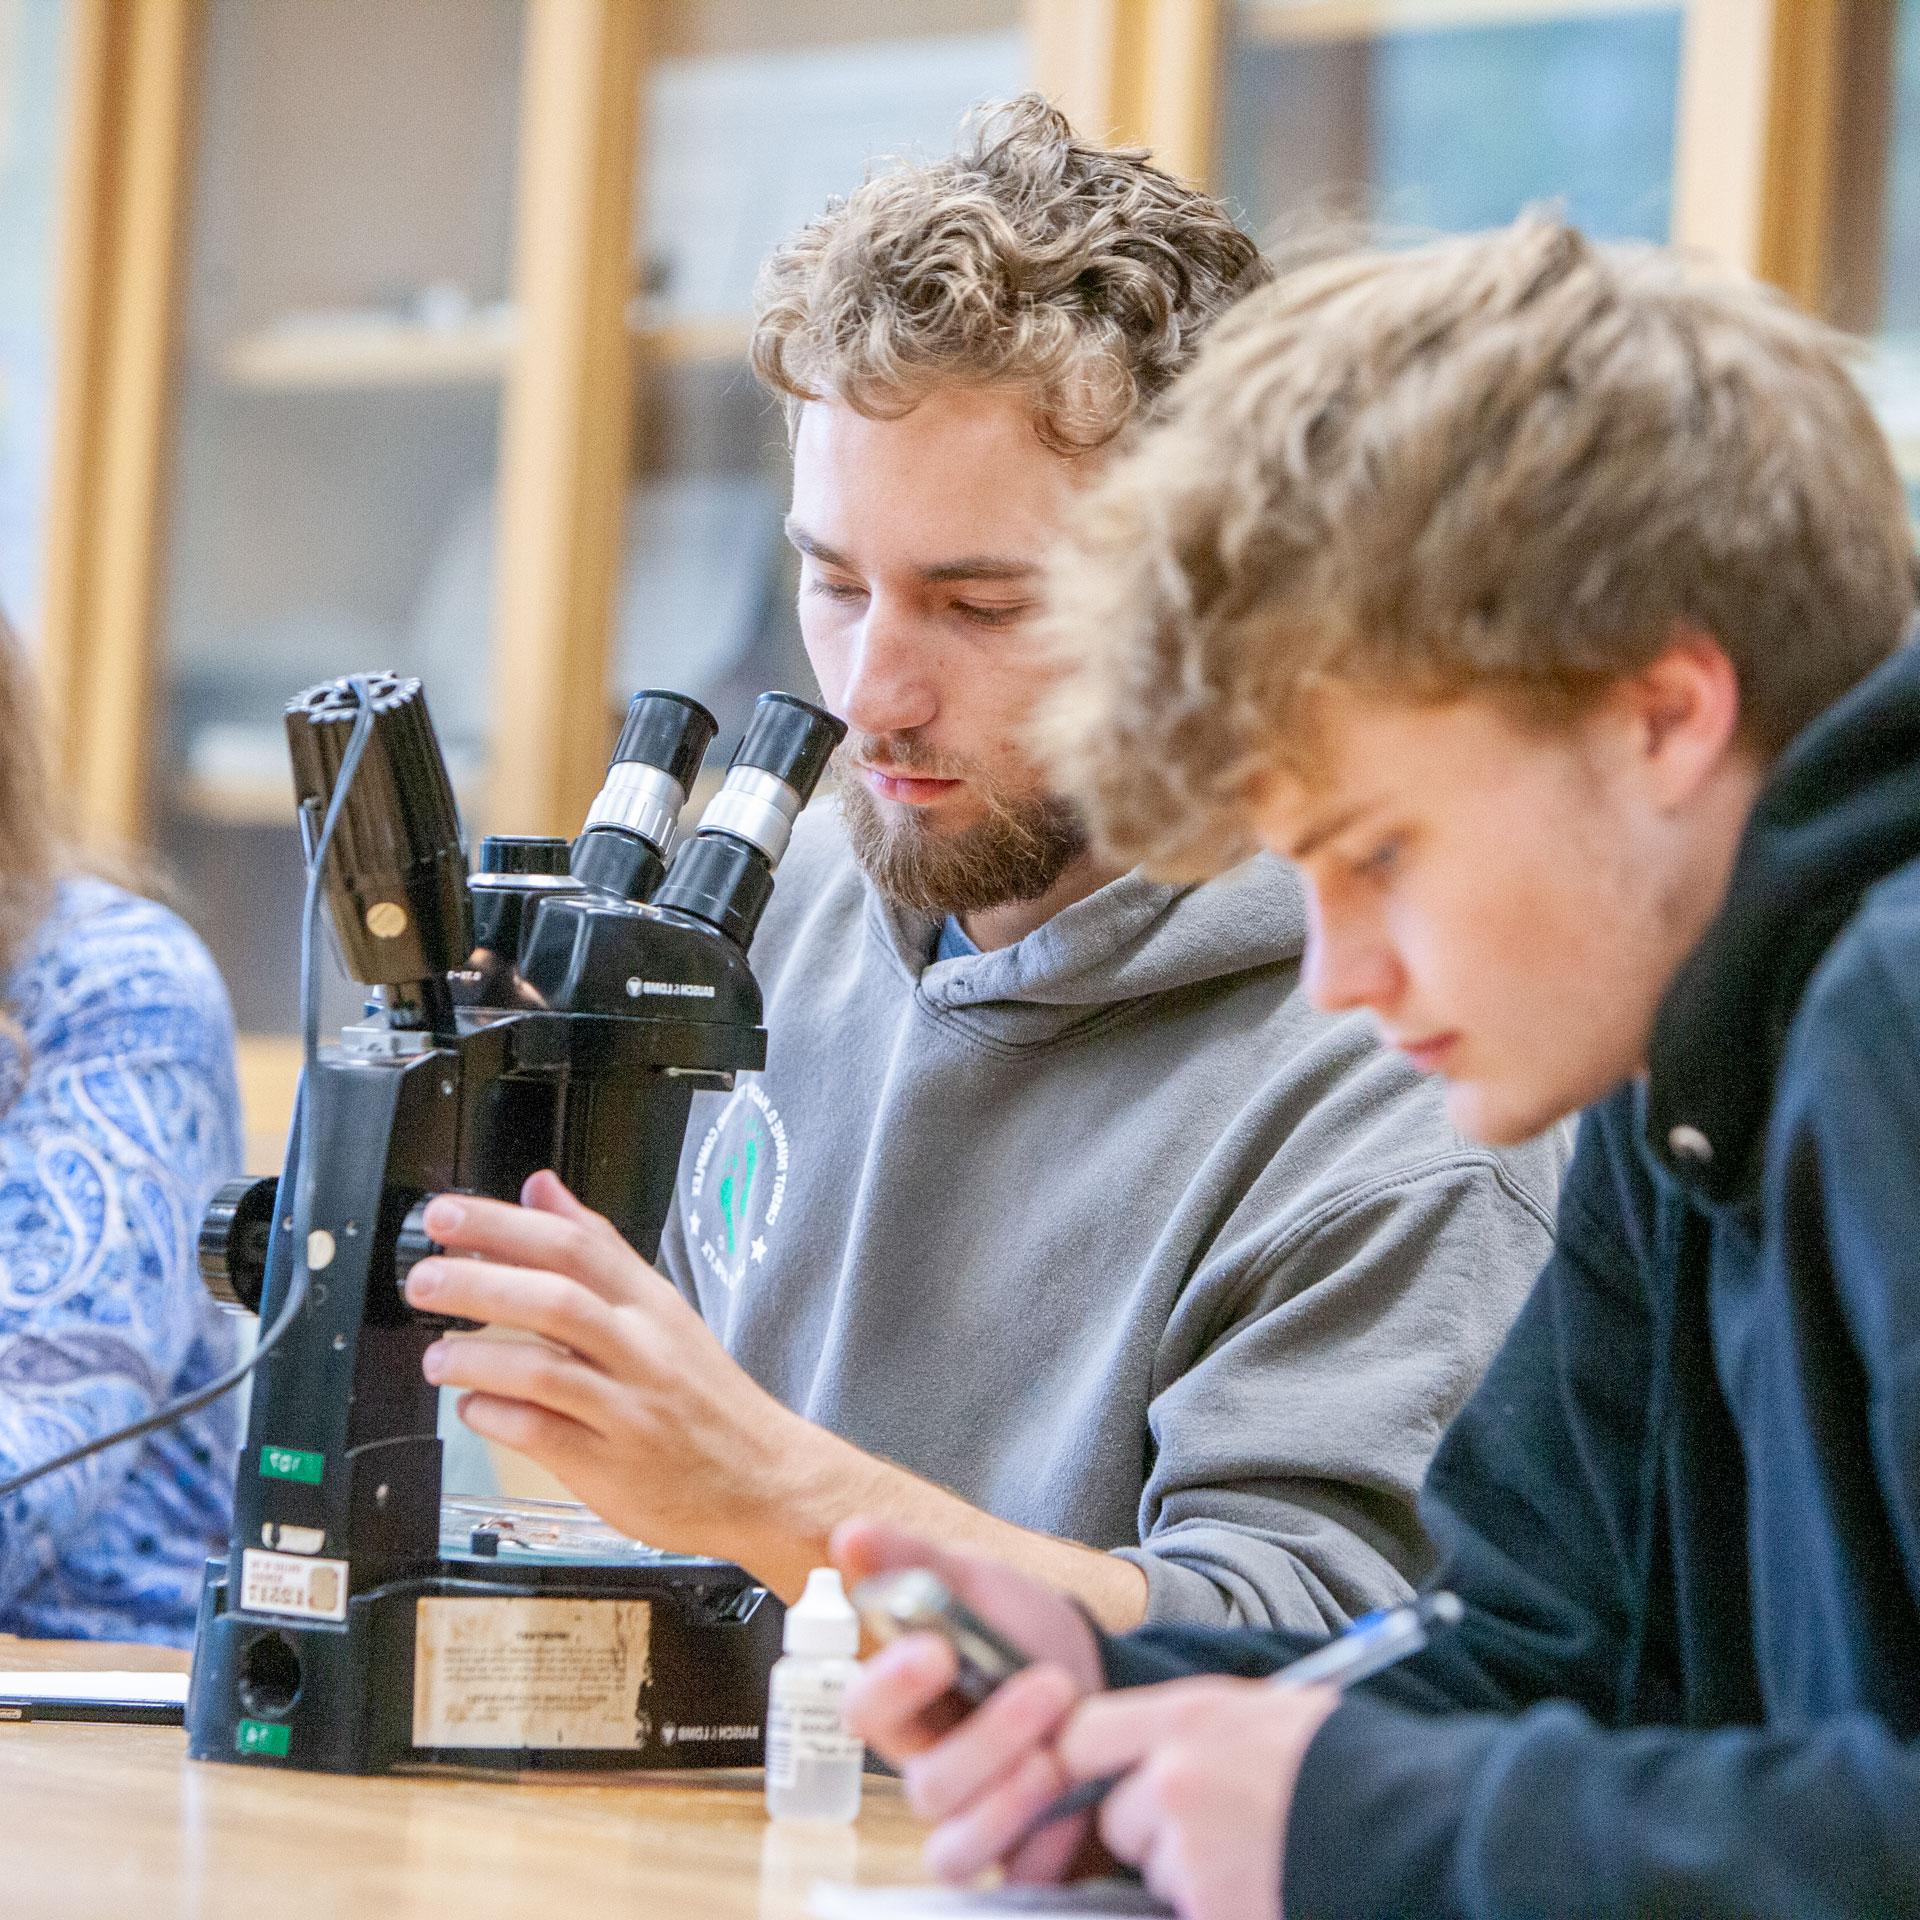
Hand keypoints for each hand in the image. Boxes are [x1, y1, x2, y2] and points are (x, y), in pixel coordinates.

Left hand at [404, 1171, 806, 1570]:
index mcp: (651, 1305)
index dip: (504, 1224)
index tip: (447, 1215)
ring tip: (437, 1356)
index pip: (576, 1245)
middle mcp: (641, 1350)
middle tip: (424, 1278)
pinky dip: (497, 1417)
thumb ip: (598, 1248)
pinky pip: (543, 1436)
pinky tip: (473, 1407)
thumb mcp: (662, 1309)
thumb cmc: (704, 1397)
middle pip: (557, 1299)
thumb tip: (541, 1187)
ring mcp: (627, 1408)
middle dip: (480, 1282)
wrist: (763, 1478)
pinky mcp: (611, 1466)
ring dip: (479, 1356)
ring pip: (546, 1369)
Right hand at [835, 1520, 1109, 1886]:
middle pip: (925, 1784)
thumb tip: (849, 1535)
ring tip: (1062, 1746)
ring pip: (959, 1842)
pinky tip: (1076, 1794)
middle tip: (1047, 1684)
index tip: (939, 1650)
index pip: (864, 1711)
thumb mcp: (972, 1581)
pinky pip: (1012, 1873)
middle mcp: (929, 1768)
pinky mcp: (1017, 1851)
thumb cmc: (1017, 1625)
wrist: (1095, 1667)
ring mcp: (972, 1816)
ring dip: (1012, 1795)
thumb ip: (911, 1562)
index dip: (892, 1688)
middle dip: (989, 1738)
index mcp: (905, 1704)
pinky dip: (1042, 1840)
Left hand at [1056, 1678, 1338, 1919]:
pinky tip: (1272, 1887)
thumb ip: (1199, 1730)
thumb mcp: (1268, 1712)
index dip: (1088, 1763)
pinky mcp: (1215, 1912)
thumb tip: (1150, 1753)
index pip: (1084, 1736)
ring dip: (1195, 1878)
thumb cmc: (1358, 1761)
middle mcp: (1177, 1781)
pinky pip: (1194, 1912)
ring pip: (1160, 1873)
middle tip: (1218, 1831)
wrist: (1426, 1824)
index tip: (1105, 1778)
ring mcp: (1194, 1855)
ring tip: (1264, 1858)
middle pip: (1119, 1818)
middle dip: (1155, 1833)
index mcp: (1190, 1718)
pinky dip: (1223, 1908)